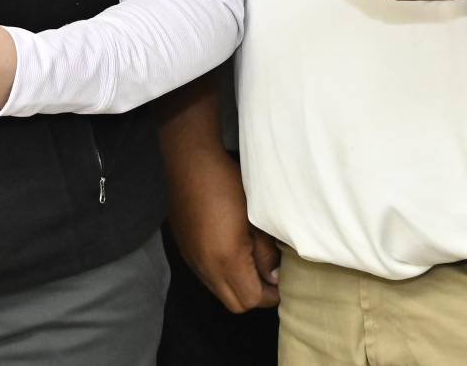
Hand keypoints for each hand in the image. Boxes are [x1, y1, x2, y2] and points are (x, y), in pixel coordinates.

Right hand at [166, 147, 278, 311]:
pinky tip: (229, 249)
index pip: (252, 300)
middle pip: (235, 304)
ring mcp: (191, 259)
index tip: (282, 277)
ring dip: (236, 285)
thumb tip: (273, 276)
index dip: (271, 293)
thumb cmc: (229, 185)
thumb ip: (267, 253)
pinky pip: (206, 275)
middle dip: (254, 294)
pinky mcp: (184, 249)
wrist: (190, 161)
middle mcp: (204, 267)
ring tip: (250, 260)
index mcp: (225, 260)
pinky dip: (221, 273)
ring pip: (218, 291)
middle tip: (269, 273)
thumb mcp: (258, 219)